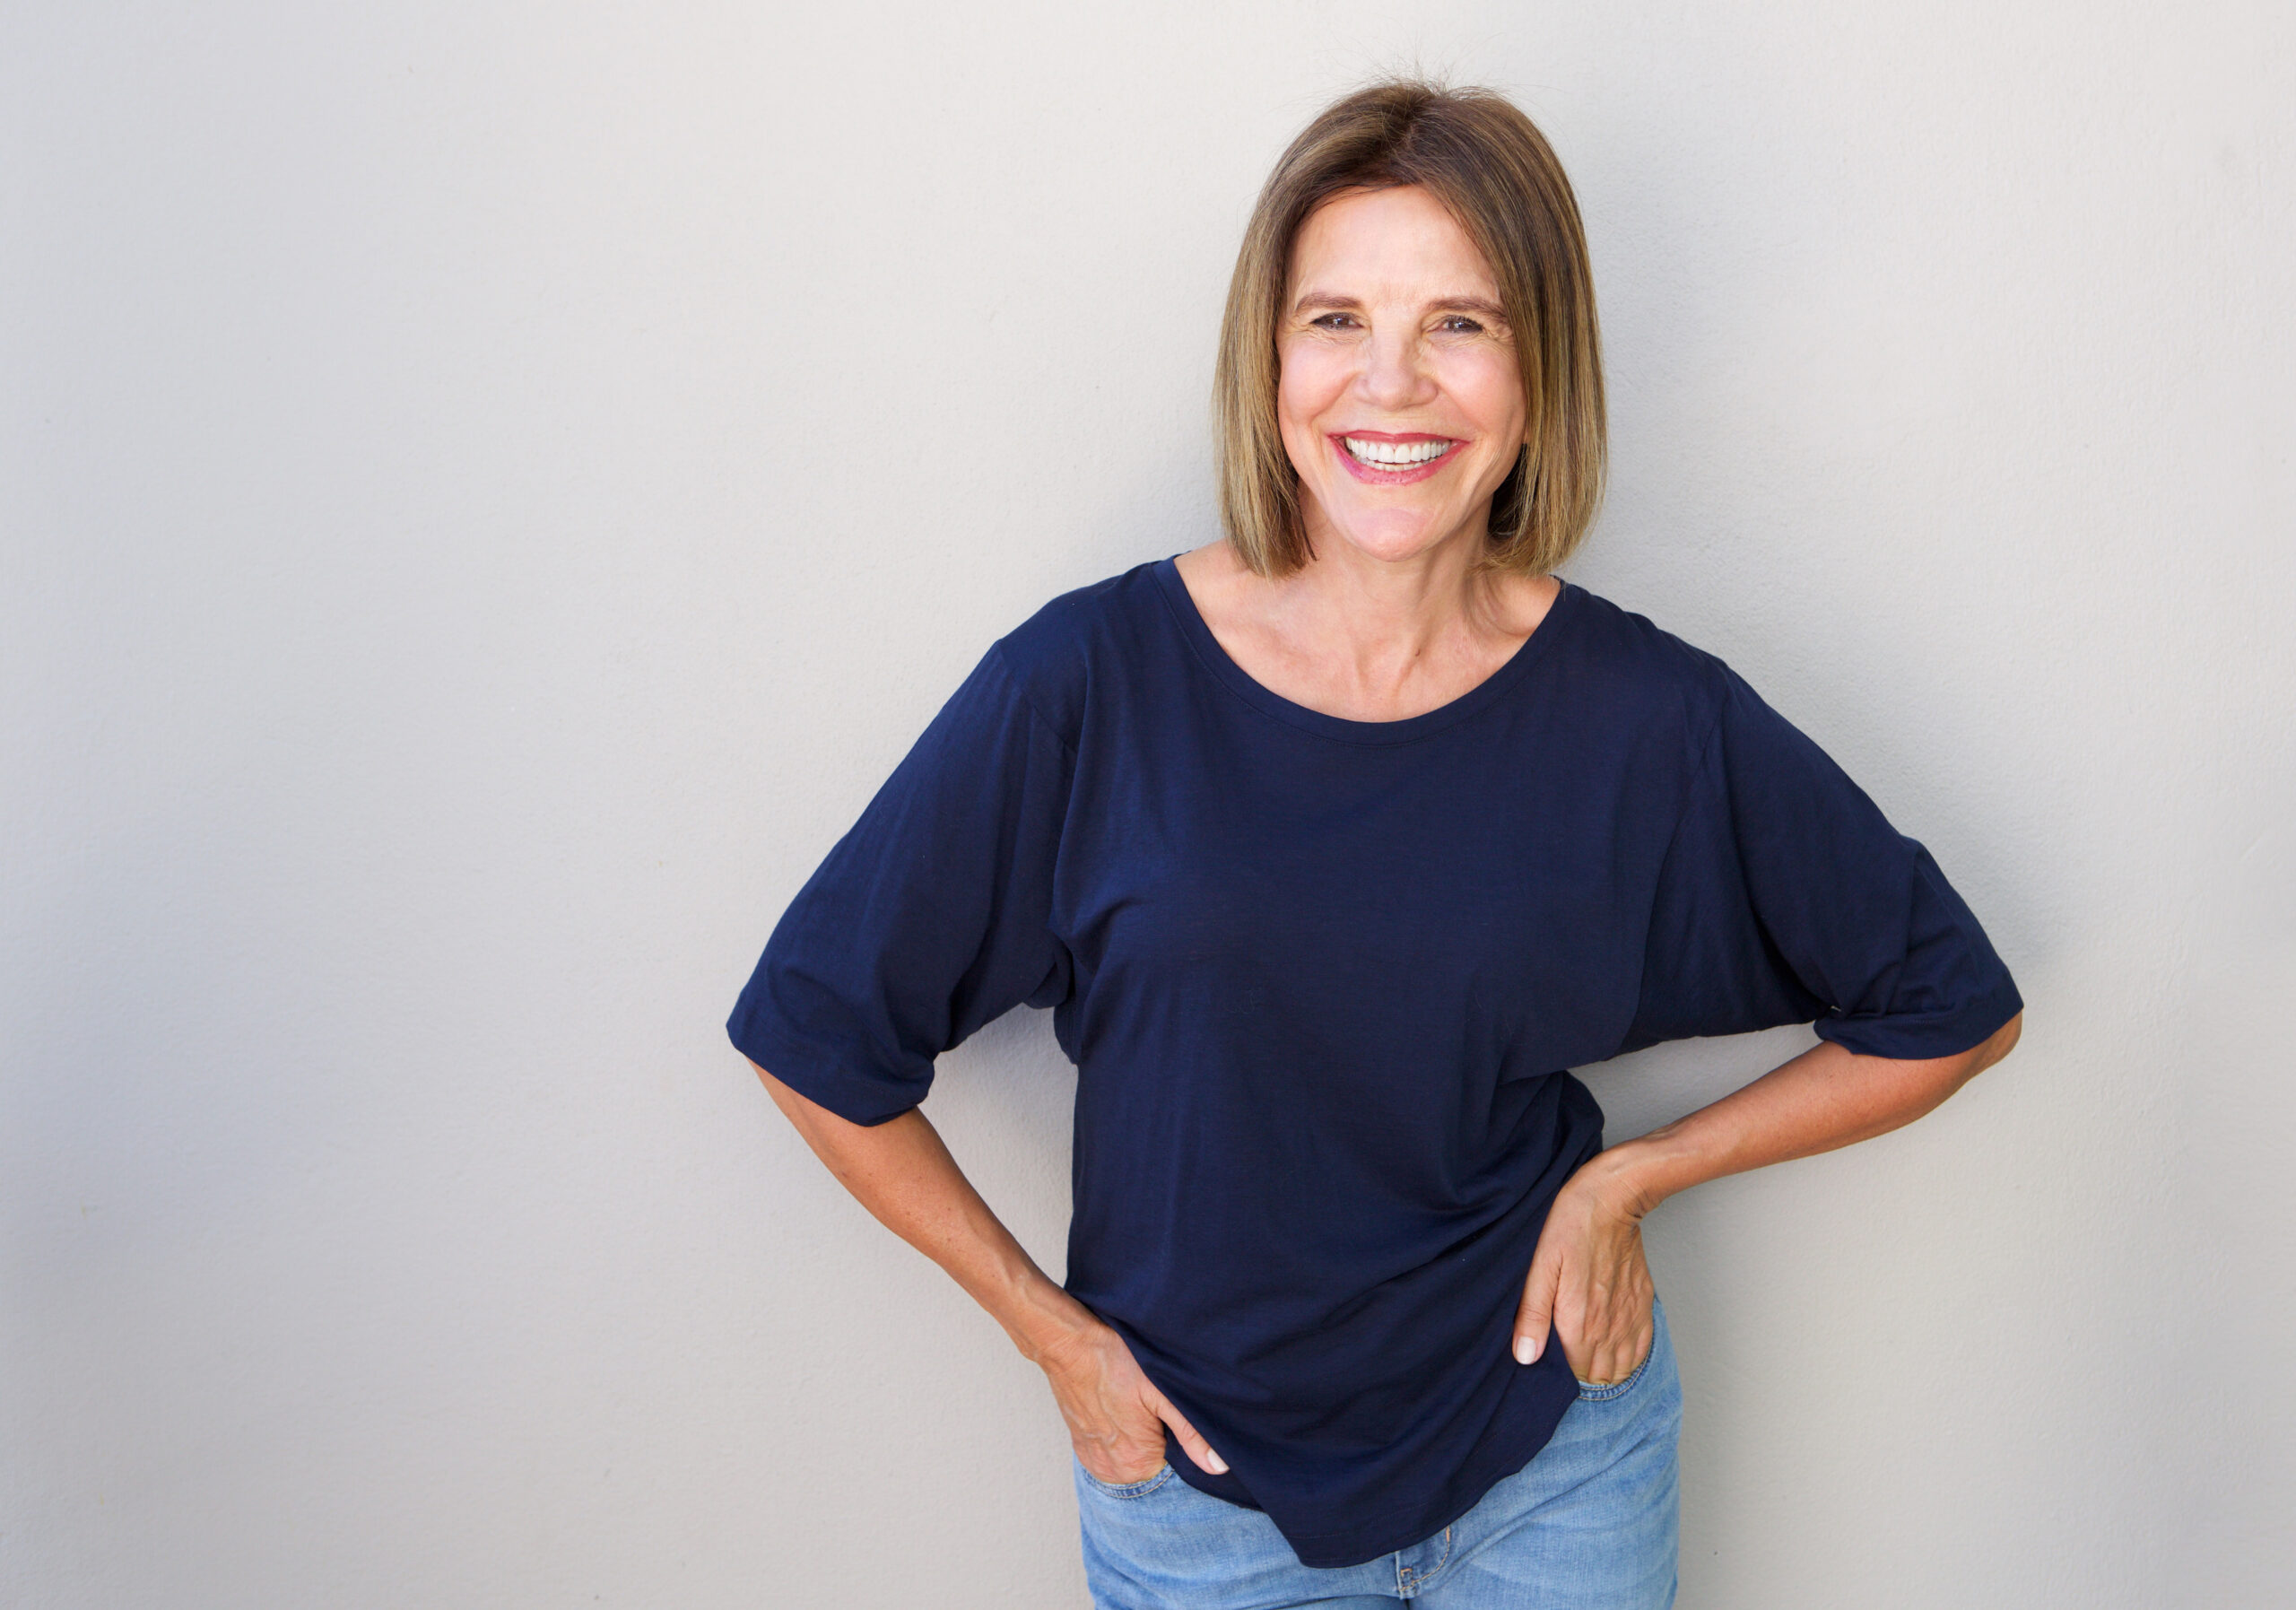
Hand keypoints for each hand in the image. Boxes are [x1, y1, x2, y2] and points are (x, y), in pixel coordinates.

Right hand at [1036, 1313, 1227, 1483]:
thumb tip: (1217, 1467)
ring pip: (1133, 1460)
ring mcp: (1095, 1460)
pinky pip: (1112, 1454)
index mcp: (1138, 1463)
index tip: (1173, 1417)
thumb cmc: (1116, 1361)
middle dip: (1162, 1442)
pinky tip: (1121, 1413)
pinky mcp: (1082, 1447)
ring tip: (1137, 1409)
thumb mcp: (1162, 1393)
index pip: (1177, 1469)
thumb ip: (1192, 1433)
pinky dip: (1120, 1439)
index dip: (1182, 1442)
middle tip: (1156, 1408)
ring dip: (1139, 1441)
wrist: (1069, 1345)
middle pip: (1155, 1466)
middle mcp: (1114, 1471)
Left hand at [1512, 1158, 1654, 1384]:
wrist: (1611, 1199)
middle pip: (1598, 1377)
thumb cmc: (1571, 1227)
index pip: (1572, 1376)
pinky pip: (1642, 1348)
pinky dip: (1630, 1358)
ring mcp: (1629, 1317)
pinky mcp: (1642, 1304)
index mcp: (1579, 1324)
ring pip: (1622, 1369)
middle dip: (1581, 1376)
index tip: (1548, 1366)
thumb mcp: (1540, 1267)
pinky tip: (1615, 1351)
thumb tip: (1525, 1357)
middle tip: (1565, 1362)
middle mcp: (1608, 1328)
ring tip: (1587, 1360)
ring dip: (1606, 1371)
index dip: (1559, 1378)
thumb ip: (1533, 1315)